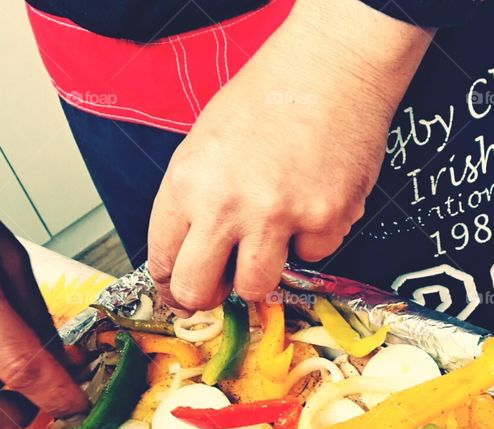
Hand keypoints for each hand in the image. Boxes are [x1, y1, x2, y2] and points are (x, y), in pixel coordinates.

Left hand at [148, 0, 432, 311]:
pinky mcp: (324, 221)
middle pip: (197, 290)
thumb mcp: (204, 143)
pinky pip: (312, 256)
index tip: (181, 284)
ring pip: (255, 288)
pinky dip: (313, 238)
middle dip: (206, 295)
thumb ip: (193, 199)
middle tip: (219, 285)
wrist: (331, 68)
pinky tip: (314, 200)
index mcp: (187, 181)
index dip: (171, 277)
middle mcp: (226, 206)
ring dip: (260, 273)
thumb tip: (189, 252)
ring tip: (270, 239)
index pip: (162, 259)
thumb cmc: (267, 97)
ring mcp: (277, 217)